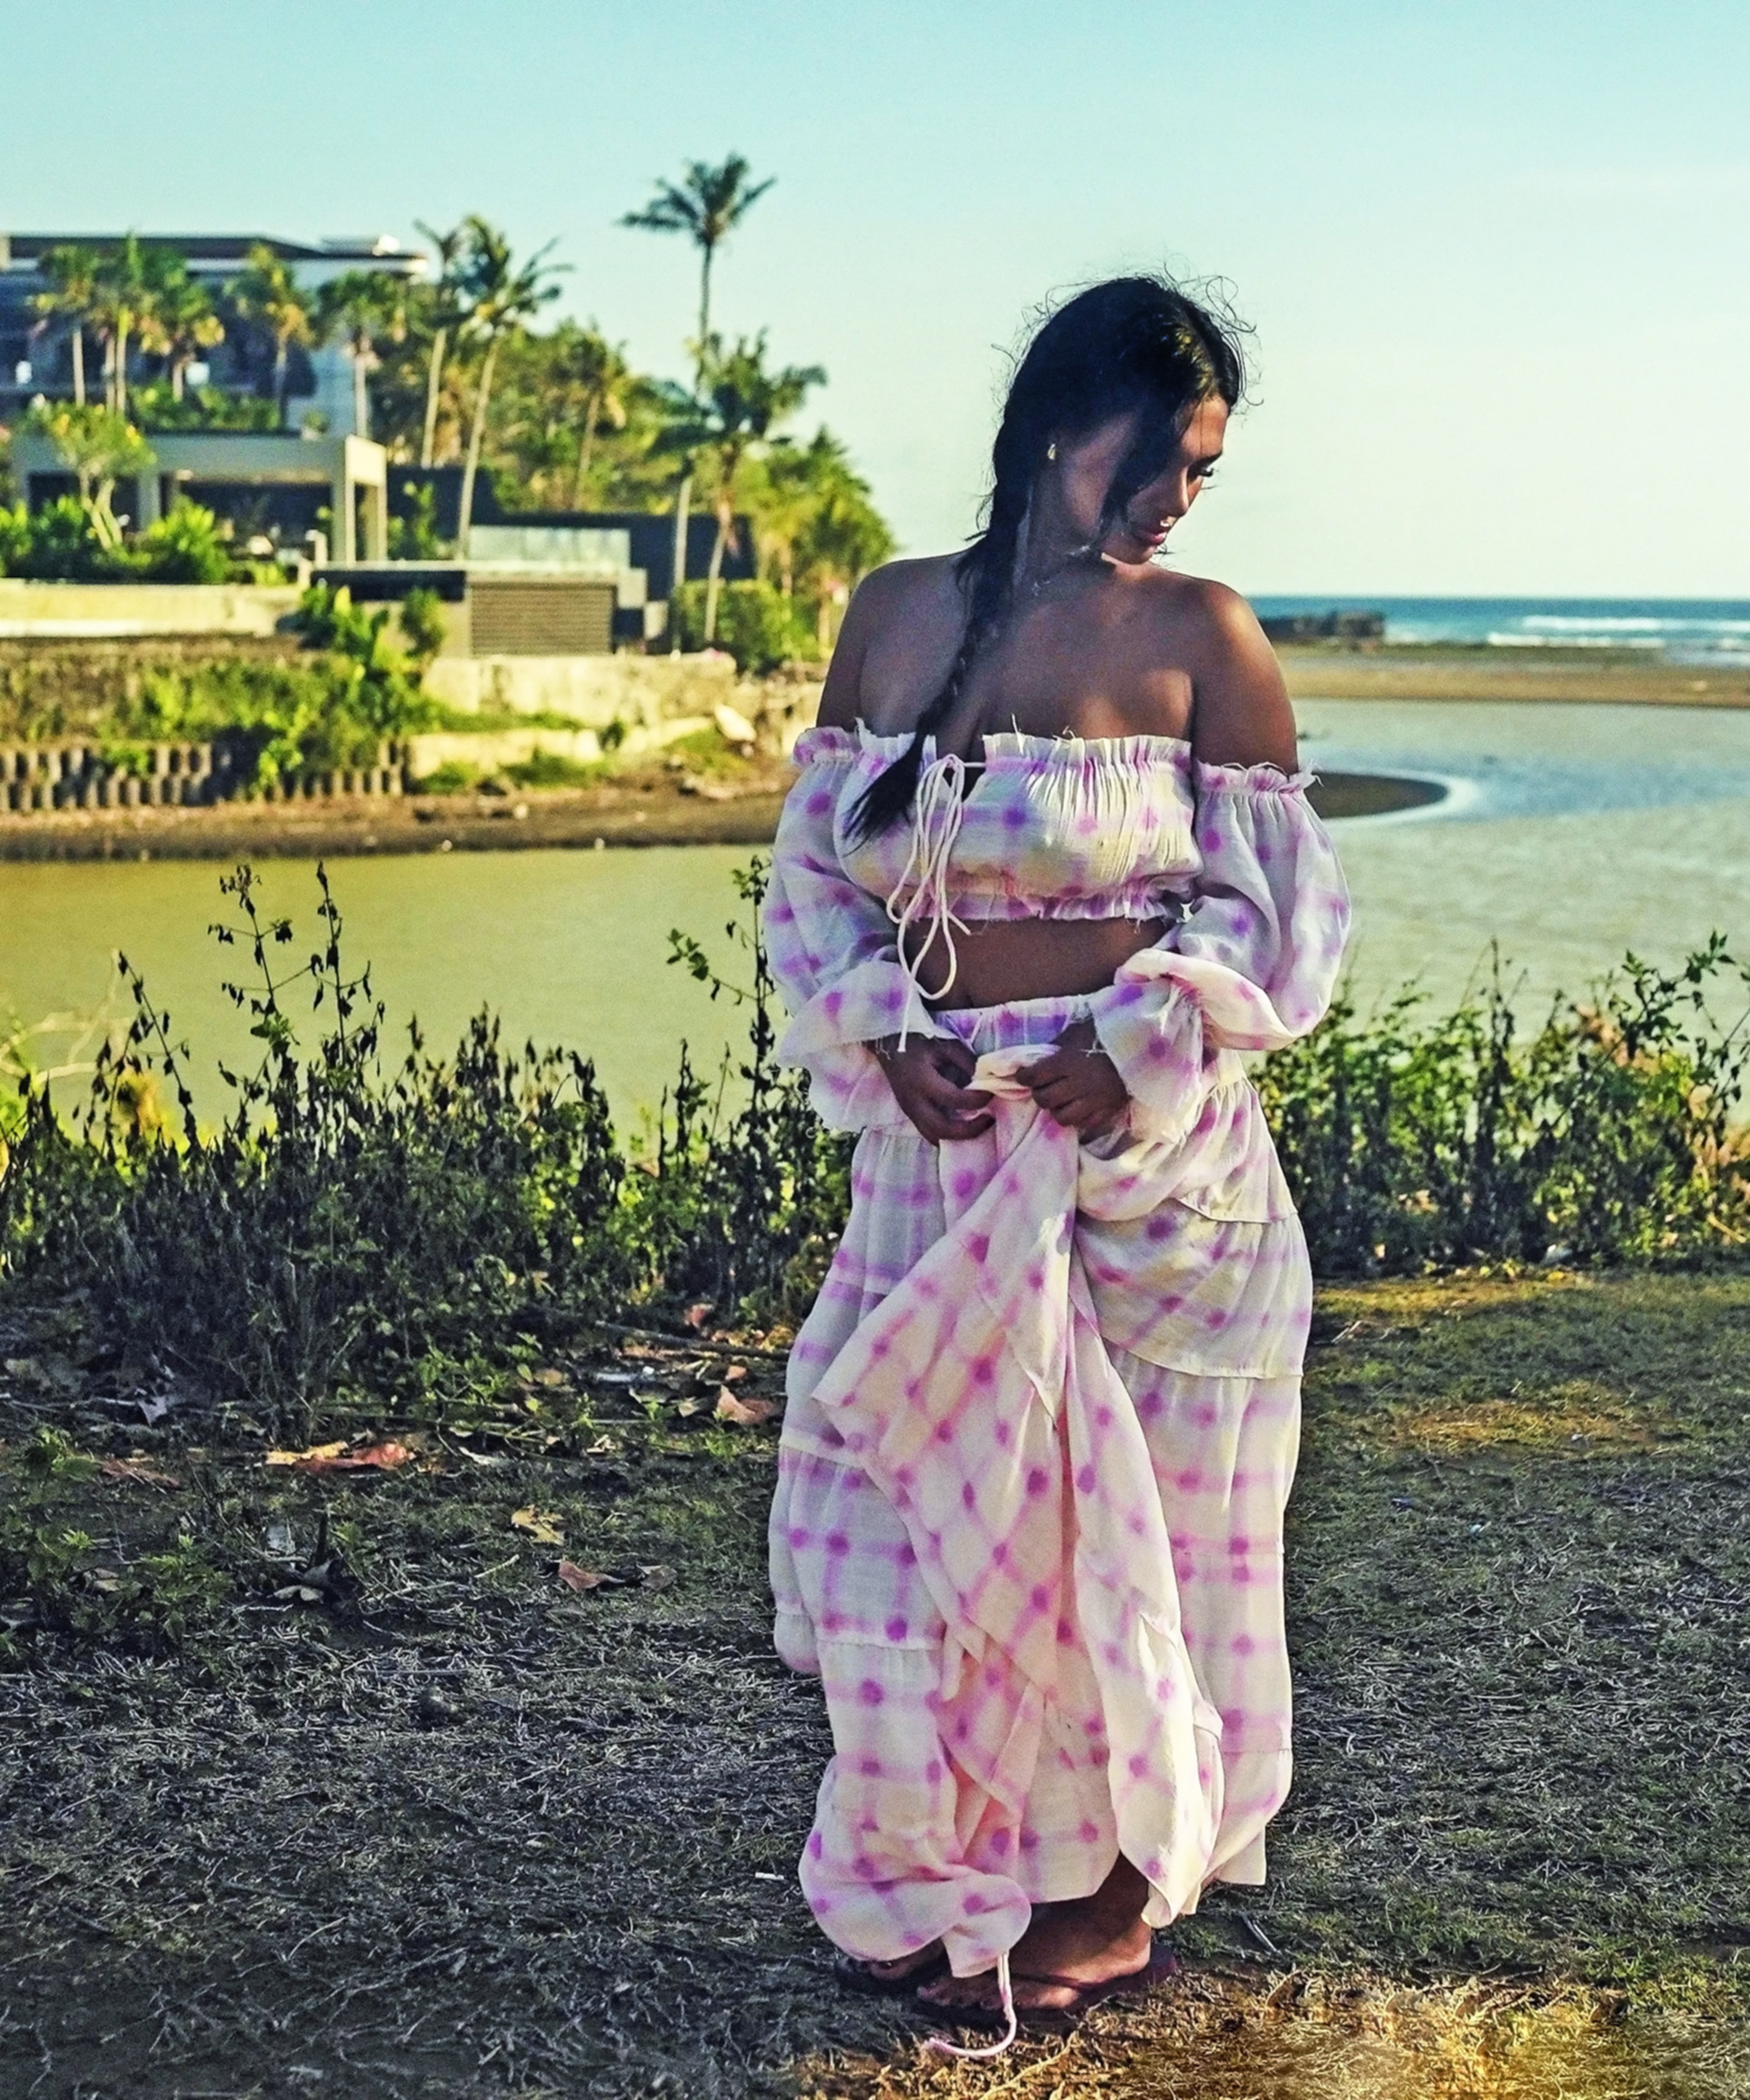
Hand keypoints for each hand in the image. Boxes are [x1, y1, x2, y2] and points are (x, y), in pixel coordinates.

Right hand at [872, 1035, 993, 1143]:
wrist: (888, 1043)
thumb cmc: (919, 1041)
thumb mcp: (946, 1045)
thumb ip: (967, 1062)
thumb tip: (985, 1081)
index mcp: (922, 1081)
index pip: (954, 1100)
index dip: (977, 1100)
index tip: (991, 1093)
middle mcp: (913, 1102)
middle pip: (943, 1129)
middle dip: (970, 1130)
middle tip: (989, 1119)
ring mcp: (909, 1111)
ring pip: (934, 1137)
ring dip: (958, 1137)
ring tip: (977, 1124)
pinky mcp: (909, 1114)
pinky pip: (929, 1132)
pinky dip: (948, 1134)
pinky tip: (962, 1124)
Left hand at [1023, 1020, 1128, 1138]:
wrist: (1140, 1042)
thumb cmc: (1104, 1033)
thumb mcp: (1075, 1032)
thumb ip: (1056, 1047)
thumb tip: (1036, 1059)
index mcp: (1067, 1061)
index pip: (1033, 1077)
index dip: (1024, 1077)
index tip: (1024, 1075)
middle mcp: (1078, 1083)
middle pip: (1044, 1099)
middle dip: (1039, 1093)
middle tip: (1043, 1086)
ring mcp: (1094, 1100)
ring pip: (1062, 1117)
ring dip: (1057, 1109)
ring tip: (1061, 1100)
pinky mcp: (1108, 1109)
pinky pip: (1085, 1123)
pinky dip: (1077, 1117)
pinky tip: (1078, 1106)